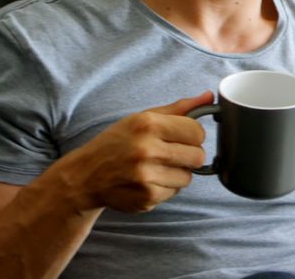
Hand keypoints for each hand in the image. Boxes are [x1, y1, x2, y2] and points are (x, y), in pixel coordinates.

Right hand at [44, 92, 213, 213]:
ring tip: (156, 167)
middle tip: (170, 153)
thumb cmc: (118, 142)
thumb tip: (209, 96)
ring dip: (178, 173)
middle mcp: (146, 150)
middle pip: (198, 156)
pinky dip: (166, 188)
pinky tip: (148, 181)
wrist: (85, 175)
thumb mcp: (143, 118)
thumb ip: (179, 109)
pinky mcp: (146, 198)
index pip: (197, 131)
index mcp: (148, 125)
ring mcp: (146, 177)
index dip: (193, 135)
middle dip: (188, 155)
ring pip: (188, 177)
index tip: (181, 137)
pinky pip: (175, 192)